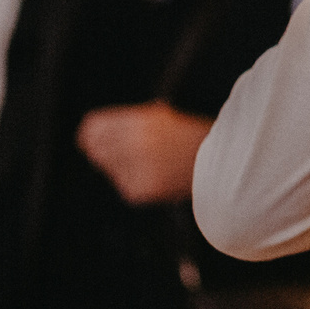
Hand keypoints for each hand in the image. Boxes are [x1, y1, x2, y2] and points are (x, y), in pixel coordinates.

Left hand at [76, 101, 212, 204]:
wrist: (220, 164)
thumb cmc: (190, 137)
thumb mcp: (160, 117)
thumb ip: (127, 122)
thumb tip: (89, 133)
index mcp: (142, 121)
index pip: (93, 127)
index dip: (90, 132)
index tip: (90, 136)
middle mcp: (137, 144)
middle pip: (95, 148)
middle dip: (103, 149)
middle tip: (123, 150)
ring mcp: (138, 169)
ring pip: (108, 168)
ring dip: (120, 165)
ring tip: (148, 162)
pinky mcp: (140, 191)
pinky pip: (123, 184)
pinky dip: (133, 181)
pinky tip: (155, 175)